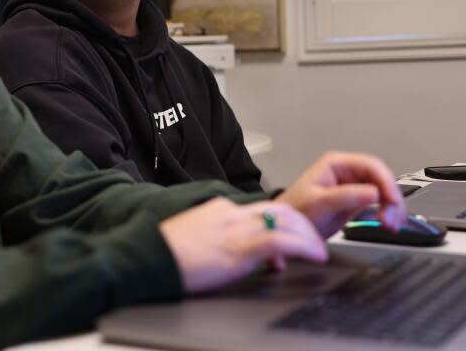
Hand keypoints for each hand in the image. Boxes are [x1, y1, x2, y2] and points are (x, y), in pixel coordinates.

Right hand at [159, 197, 327, 293]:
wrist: (145, 257)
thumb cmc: (162, 254)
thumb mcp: (192, 238)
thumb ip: (212, 238)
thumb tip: (224, 252)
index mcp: (219, 209)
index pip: (260, 208)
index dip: (283, 222)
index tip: (292, 237)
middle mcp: (231, 213)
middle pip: (280, 209)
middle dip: (303, 224)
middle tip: (314, 242)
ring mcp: (236, 229)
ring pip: (288, 221)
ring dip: (310, 236)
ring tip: (320, 252)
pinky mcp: (238, 248)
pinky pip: (282, 241)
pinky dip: (304, 247)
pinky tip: (315, 256)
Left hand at [277, 151, 405, 237]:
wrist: (287, 230)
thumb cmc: (295, 211)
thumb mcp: (318, 203)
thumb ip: (344, 196)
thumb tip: (373, 192)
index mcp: (336, 164)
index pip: (371, 165)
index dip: (386, 182)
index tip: (392, 201)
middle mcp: (346, 172)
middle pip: (381, 178)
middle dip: (391, 198)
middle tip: (392, 219)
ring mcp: (352, 187)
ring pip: (383, 191)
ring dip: (392, 207)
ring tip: (391, 225)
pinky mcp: (355, 202)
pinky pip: (379, 203)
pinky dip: (388, 213)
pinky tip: (389, 223)